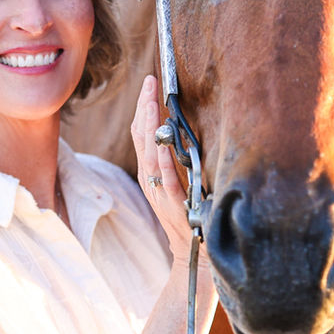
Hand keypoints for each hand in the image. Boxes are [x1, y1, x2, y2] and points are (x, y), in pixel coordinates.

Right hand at [130, 75, 196, 263]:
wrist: (192, 251)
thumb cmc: (189, 213)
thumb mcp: (179, 180)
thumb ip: (176, 156)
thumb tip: (179, 126)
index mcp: (150, 171)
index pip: (140, 132)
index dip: (142, 106)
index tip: (149, 83)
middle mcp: (150, 178)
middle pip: (140, 137)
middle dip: (144, 107)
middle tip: (149, 83)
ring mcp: (159, 192)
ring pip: (150, 154)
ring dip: (149, 127)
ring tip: (150, 103)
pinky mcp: (174, 205)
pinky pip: (167, 180)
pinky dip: (164, 161)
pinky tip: (164, 145)